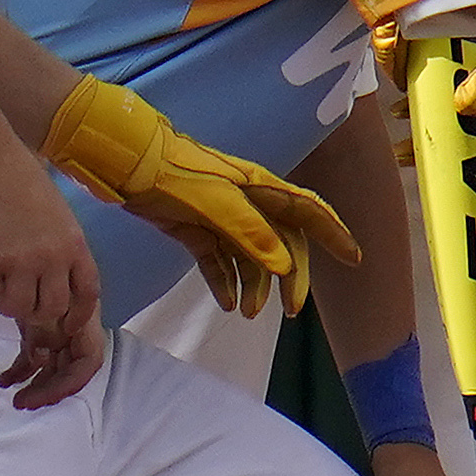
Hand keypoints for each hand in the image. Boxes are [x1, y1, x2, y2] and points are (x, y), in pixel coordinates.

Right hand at [0, 137, 103, 408]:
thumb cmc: (21, 183)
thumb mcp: (59, 217)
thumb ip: (61, 249)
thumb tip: (55, 280)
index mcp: (76, 245)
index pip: (88, 293)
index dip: (78, 316)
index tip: (68, 327)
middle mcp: (54, 256)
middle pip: (51, 309)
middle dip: (35, 313)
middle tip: (18, 300)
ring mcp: (22, 260)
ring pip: (17, 309)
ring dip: (4, 304)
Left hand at [43, 76, 360, 319]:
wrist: (122, 161)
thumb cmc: (170, 173)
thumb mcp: (212, 202)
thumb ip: (249, 232)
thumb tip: (284, 266)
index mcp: (260, 189)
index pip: (308, 213)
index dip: (334, 234)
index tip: (354, 259)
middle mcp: (247, 204)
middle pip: (282, 245)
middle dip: (290, 279)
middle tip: (292, 311)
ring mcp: (221, 217)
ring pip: (250, 257)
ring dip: (254, 286)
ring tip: (246, 314)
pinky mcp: (194, 229)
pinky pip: (217, 261)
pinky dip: (223, 281)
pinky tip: (225, 303)